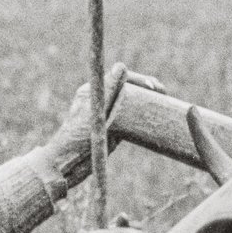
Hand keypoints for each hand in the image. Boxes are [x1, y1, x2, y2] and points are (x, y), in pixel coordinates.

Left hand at [50, 65, 166, 170]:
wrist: (66, 166)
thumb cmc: (75, 139)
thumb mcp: (94, 113)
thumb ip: (108, 91)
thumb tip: (121, 66)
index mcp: (92, 91)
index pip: (120, 78)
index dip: (139, 80)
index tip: (154, 86)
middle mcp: (100, 101)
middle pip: (127, 88)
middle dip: (146, 88)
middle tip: (163, 92)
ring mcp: (107, 115)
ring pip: (131, 102)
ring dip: (147, 100)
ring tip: (164, 101)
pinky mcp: (112, 130)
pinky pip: (130, 119)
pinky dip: (143, 116)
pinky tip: (156, 117)